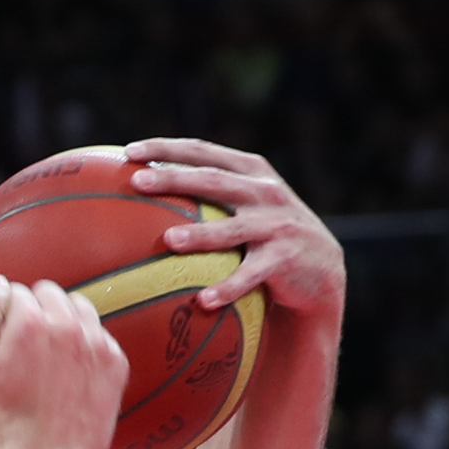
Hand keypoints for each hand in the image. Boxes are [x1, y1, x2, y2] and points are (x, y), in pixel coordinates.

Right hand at [0, 278, 126, 448]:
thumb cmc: (5, 417)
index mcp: (31, 322)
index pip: (15, 292)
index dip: (5, 316)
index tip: (4, 342)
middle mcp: (68, 326)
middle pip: (49, 292)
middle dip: (34, 311)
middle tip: (24, 349)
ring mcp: (97, 344)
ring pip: (78, 307)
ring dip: (62, 320)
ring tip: (49, 356)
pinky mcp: (115, 363)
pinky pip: (99, 334)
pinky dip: (84, 344)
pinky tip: (70, 372)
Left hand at [123, 137, 346, 318]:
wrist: (320, 271)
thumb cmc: (264, 237)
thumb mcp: (243, 206)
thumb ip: (206, 193)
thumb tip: (139, 193)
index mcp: (250, 172)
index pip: (203, 151)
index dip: (167, 147)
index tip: (128, 151)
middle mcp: (265, 192)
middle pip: (213, 181)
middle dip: (174, 178)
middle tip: (137, 182)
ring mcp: (278, 224)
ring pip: (233, 229)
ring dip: (201, 235)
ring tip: (169, 241)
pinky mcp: (286, 258)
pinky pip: (251, 275)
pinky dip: (228, 288)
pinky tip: (203, 301)